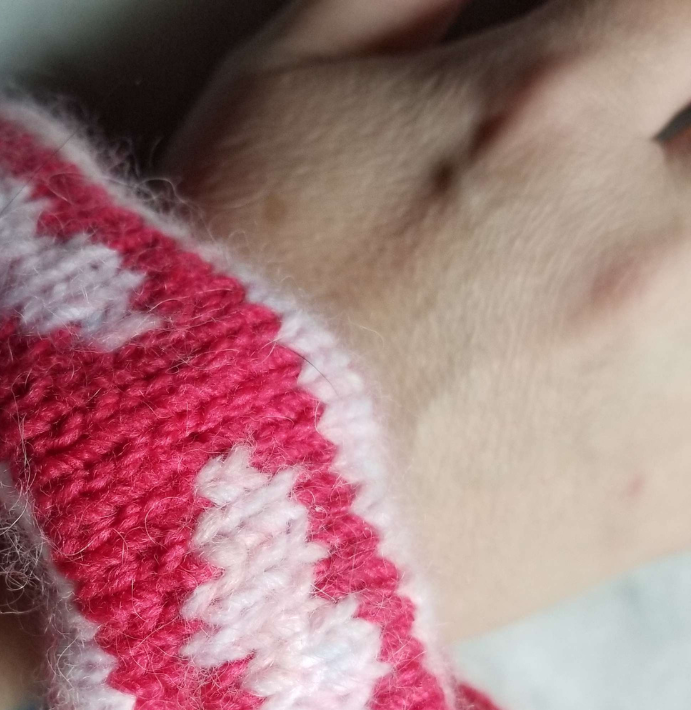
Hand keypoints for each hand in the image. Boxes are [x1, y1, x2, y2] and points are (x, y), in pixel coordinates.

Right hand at [168, 0, 690, 639]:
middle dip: (670, 152)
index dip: (651, 38)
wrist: (210, 515)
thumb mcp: (274, 98)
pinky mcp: (664, 499)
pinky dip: (670, 383)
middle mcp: (639, 243)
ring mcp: (669, 384)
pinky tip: (600, 383)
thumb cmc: (222, 318)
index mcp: (544, 116)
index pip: (682, 12)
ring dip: (667, 264)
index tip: (629, 76)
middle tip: (594, 196)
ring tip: (575, 296)